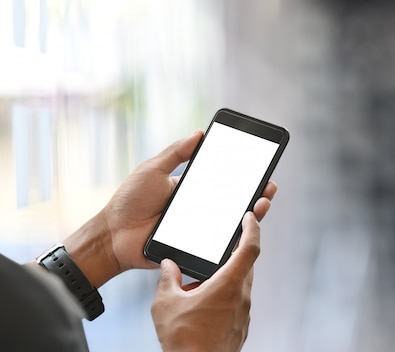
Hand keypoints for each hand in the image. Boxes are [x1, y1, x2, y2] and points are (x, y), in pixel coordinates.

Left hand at [62, 130, 277, 287]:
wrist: (112, 236)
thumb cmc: (129, 202)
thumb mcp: (153, 170)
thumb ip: (176, 153)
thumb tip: (199, 133)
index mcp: (192, 191)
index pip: (223, 182)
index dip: (243, 177)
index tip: (260, 168)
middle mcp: (200, 211)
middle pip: (234, 204)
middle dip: (255, 195)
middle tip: (269, 187)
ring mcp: (199, 231)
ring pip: (231, 225)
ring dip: (251, 215)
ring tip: (262, 204)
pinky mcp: (194, 249)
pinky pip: (218, 245)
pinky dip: (235, 238)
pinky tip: (247, 227)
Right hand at [151, 212, 260, 351]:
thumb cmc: (183, 340)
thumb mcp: (166, 304)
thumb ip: (167, 279)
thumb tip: (168, 266)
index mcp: (229, 284)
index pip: (250, 248)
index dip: (252, 228)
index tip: (249, 217)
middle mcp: (242, 297)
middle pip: (245, 265)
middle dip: (233, 254)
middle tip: (218, 248)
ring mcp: (244, 314)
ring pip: (240, 286)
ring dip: (225, 279)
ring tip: (199, 286)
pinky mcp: (241, 327)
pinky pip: (236, 303)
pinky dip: (224, 297)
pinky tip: (203, 306)